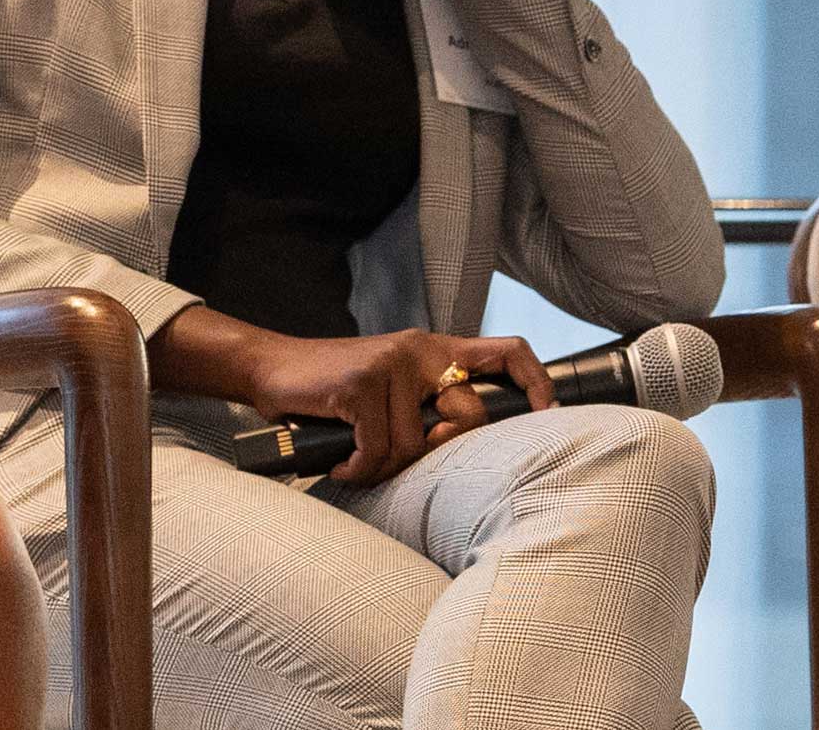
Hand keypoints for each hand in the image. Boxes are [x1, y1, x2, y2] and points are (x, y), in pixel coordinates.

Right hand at [163, 309, 545, 484]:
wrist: (269, 369)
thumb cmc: (333, 391)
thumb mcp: (392, 389)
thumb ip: (428, 404)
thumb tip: (461, 447)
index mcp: (434, 348)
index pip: (506, 353)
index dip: (537, 383)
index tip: (549, 416)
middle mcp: (419, 350)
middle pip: (470, 416)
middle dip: (441, 452)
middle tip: (398, 459)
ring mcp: (390, 364)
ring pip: (417, 445)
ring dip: (383, 467)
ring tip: (356, 462)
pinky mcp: (360, 384)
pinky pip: (378, 450)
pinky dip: (358, 469)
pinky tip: (340, 463)